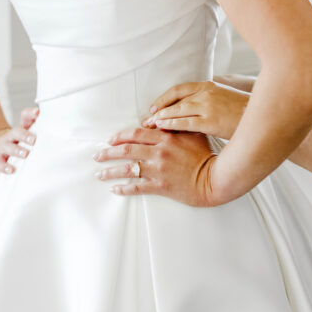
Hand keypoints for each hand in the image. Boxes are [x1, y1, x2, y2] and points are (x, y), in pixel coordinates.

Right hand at [0, 105, 38, 173]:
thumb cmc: (17, 143)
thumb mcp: (26, 136)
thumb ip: (39, 132)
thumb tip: (57, 132)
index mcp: (21, 129)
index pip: (25, 118)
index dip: (30, 114)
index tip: (37, 112)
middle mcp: (11, 136)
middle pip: (17, 132)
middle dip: (25, 135)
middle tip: (34, 140)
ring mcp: (3, 147)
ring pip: (9, 147)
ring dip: (17, 150)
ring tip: (26, 154)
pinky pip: (0, 163)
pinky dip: (5, 167)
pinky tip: (12, 170)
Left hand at [94, 126, 218, 206]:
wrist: (213, 178)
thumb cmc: (205, 155)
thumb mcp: (192, 133)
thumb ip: (176, 126)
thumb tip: (160, 122)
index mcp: (165, 138)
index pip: (136, 134)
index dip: (120, 136)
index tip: (110, 139)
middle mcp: (158, 153)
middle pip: (127, 150)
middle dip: (109, 153)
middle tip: (97, 155)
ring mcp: (158, 170)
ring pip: (128, 169)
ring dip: (111, 171)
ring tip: (99, 173)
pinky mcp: (160, 186)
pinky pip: (137, 187)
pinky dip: (124, 188)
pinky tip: (114, 189)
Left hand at [141, 79, 247, 139]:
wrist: (262, 118)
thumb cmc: (244, 112)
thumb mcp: (225, 98)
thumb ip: (209, 98)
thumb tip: (195, 103)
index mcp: (209, 85)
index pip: (180, 89)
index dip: (165, 98)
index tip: (154, 107)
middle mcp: (206, 92)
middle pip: (175, 98)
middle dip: (159, 108)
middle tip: (147, 118)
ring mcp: (208, 106)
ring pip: (177, 110)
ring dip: (161, 117)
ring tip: (149, 125)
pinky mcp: (210, 120)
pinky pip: (185, 122)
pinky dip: (171, 124)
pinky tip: (161, 128)